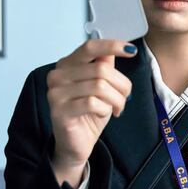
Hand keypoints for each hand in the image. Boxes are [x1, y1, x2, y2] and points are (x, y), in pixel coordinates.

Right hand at [46, 39, 135, 186]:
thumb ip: (104, 66)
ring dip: (116, 99)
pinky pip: (93, 103)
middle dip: (122, 85)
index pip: (90, 47)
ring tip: (117, 108)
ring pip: (100, 86)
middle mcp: (57, 75)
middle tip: (125, 98)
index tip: (132, 50)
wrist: (76, 143)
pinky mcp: (59, 111)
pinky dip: (105, 109)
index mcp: (66, 64)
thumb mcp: (102, 85)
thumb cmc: (90, 112)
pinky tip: (103, 114)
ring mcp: (55, 93)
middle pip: (101, 70)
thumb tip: (114, 49)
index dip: (112, 46)